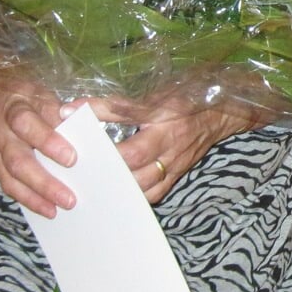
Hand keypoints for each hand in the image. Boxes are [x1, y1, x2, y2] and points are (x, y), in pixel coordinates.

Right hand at [0, 78, 77, 217]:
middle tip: (69, 198)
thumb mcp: (38, 93)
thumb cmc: (21, 97)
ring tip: (58, 210)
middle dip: (44, 181)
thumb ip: (57, 109)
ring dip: (35, 196)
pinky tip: (46, 210)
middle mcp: (3, 133)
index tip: (71, 158)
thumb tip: (82, 124)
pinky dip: (27, 200)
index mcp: (15, 109)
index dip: (47, 141)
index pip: (27, 125)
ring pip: (12, 177)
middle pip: (18, 160)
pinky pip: (9, 185)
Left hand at [80, 94, 267, 203]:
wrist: (221, 115)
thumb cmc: (185, 100)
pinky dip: (132, 196)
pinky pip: (153, 193)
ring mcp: (174, 161)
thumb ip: (118, 105)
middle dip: (105, 162)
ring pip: (142, 181)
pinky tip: (115, 195)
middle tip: (77, 165)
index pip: (125, 111)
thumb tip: (75, 109)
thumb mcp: (155, 95)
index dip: (98, 113)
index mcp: (163, 113)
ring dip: (116, 184)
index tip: (69, 116)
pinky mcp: (176, 176)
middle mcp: (169, 140)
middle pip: (133, 156)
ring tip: (90, 185)